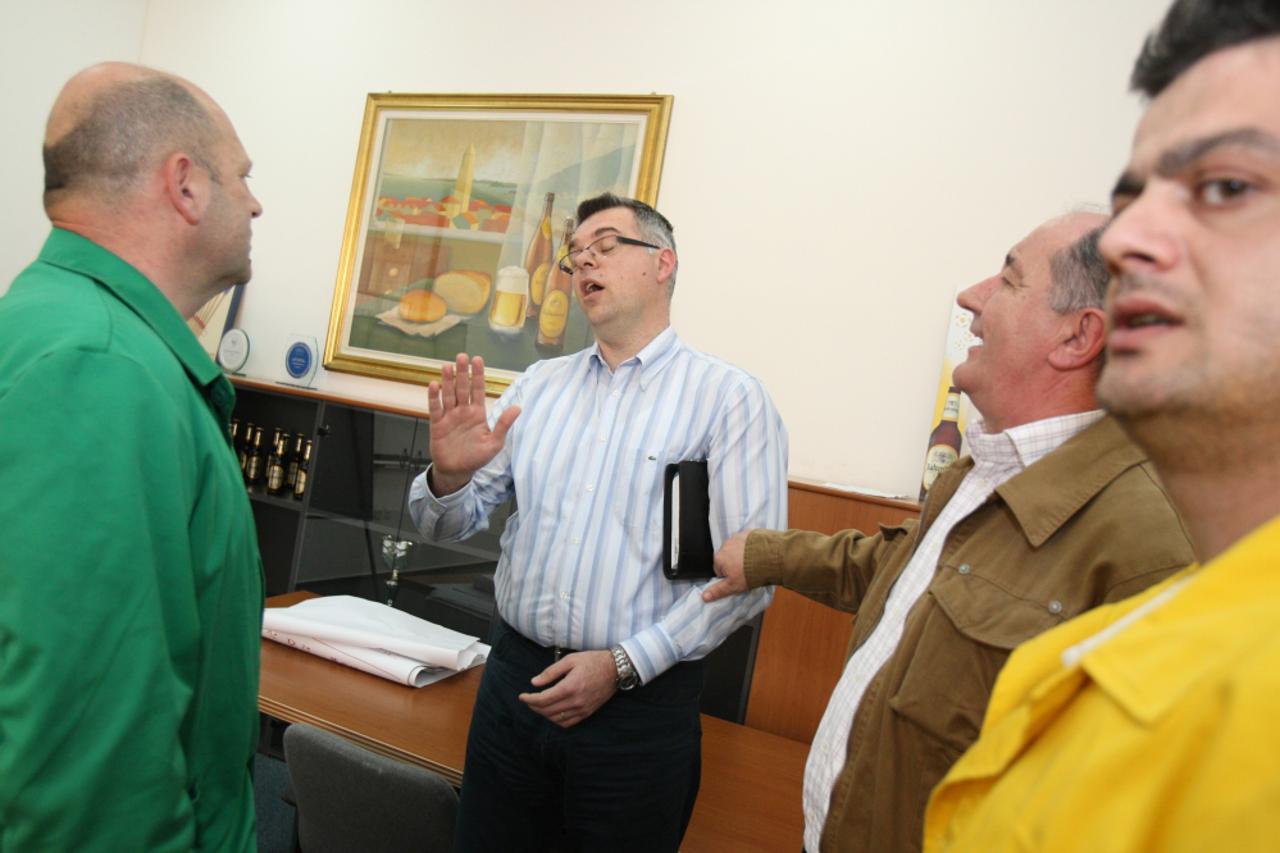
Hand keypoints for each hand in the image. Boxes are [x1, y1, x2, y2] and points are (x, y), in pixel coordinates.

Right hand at [426, 354, 519, 494]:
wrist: (457, 472)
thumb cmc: (476, 458)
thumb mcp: (494, 443)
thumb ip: (503, 424)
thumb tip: (518, 407)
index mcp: (478, 413)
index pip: (478, 390)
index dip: (478, 375)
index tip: (477, 359)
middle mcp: (463, 411)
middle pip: (462, 388)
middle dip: (462, 372)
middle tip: (462, 356)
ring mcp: (449, 416)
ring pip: (448, 394)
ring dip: (448, 380)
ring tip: (447, 366)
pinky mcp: (437, 424)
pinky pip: (435, 408)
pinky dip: (434, 397)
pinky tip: (434, 384)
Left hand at [518, 650, 617, 728]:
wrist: (615, 669)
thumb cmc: (592, 661)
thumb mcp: (570, 660)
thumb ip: (550, 672)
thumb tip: (534, 683)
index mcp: (570, 686)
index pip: (543, 699)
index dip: (529, 699)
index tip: (522, 696)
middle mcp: (576, 701)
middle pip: (547, 711)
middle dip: (534, 706)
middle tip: (528, 699)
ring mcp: (582, 709)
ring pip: (556, 719)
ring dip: (544, 714)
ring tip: (538, 705)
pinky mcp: (587, 713)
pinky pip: (568, 723)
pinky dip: (556, 720)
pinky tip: (552, 713)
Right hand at [702, 530, 753, 601]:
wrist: (769, 558)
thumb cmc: (750, 572)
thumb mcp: (733, 586)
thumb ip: (717, 591)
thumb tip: (704, 596)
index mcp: (719, 558)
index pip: (719, 570)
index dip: (729, 576)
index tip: (738, 579)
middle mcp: (725, 545)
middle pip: (728, 558)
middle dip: (735, 564)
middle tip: (747, 572)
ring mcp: (737, 537)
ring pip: (737, 549)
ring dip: (742, 554)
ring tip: (753, 563)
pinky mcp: (749, 533)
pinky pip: (747, 540)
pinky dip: (750, 546)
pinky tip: (757, 553)